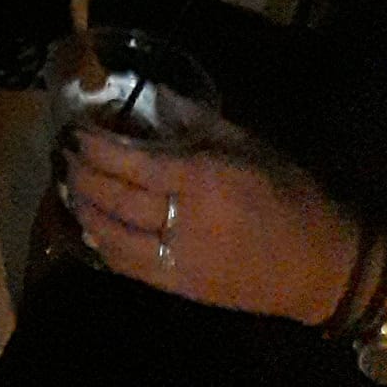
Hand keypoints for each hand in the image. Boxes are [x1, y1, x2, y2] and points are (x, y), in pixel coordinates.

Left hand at [62, 124, 358, 324]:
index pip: (134, 163)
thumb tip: (154, 98)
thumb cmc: (290, 194)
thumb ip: (198, 122)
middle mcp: (186, 221)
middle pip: (117, 198)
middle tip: (64, 155)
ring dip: (85, 209)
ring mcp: (181, 260)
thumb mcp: (249, 144)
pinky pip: (129, 267)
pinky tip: (90, 228)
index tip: (77, 132)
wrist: (322, 266)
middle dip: (83, 175)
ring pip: (114, 236)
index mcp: (204, 180)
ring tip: (68, 186)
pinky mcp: (182, 287)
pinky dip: (103, 246)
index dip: (98, 147)